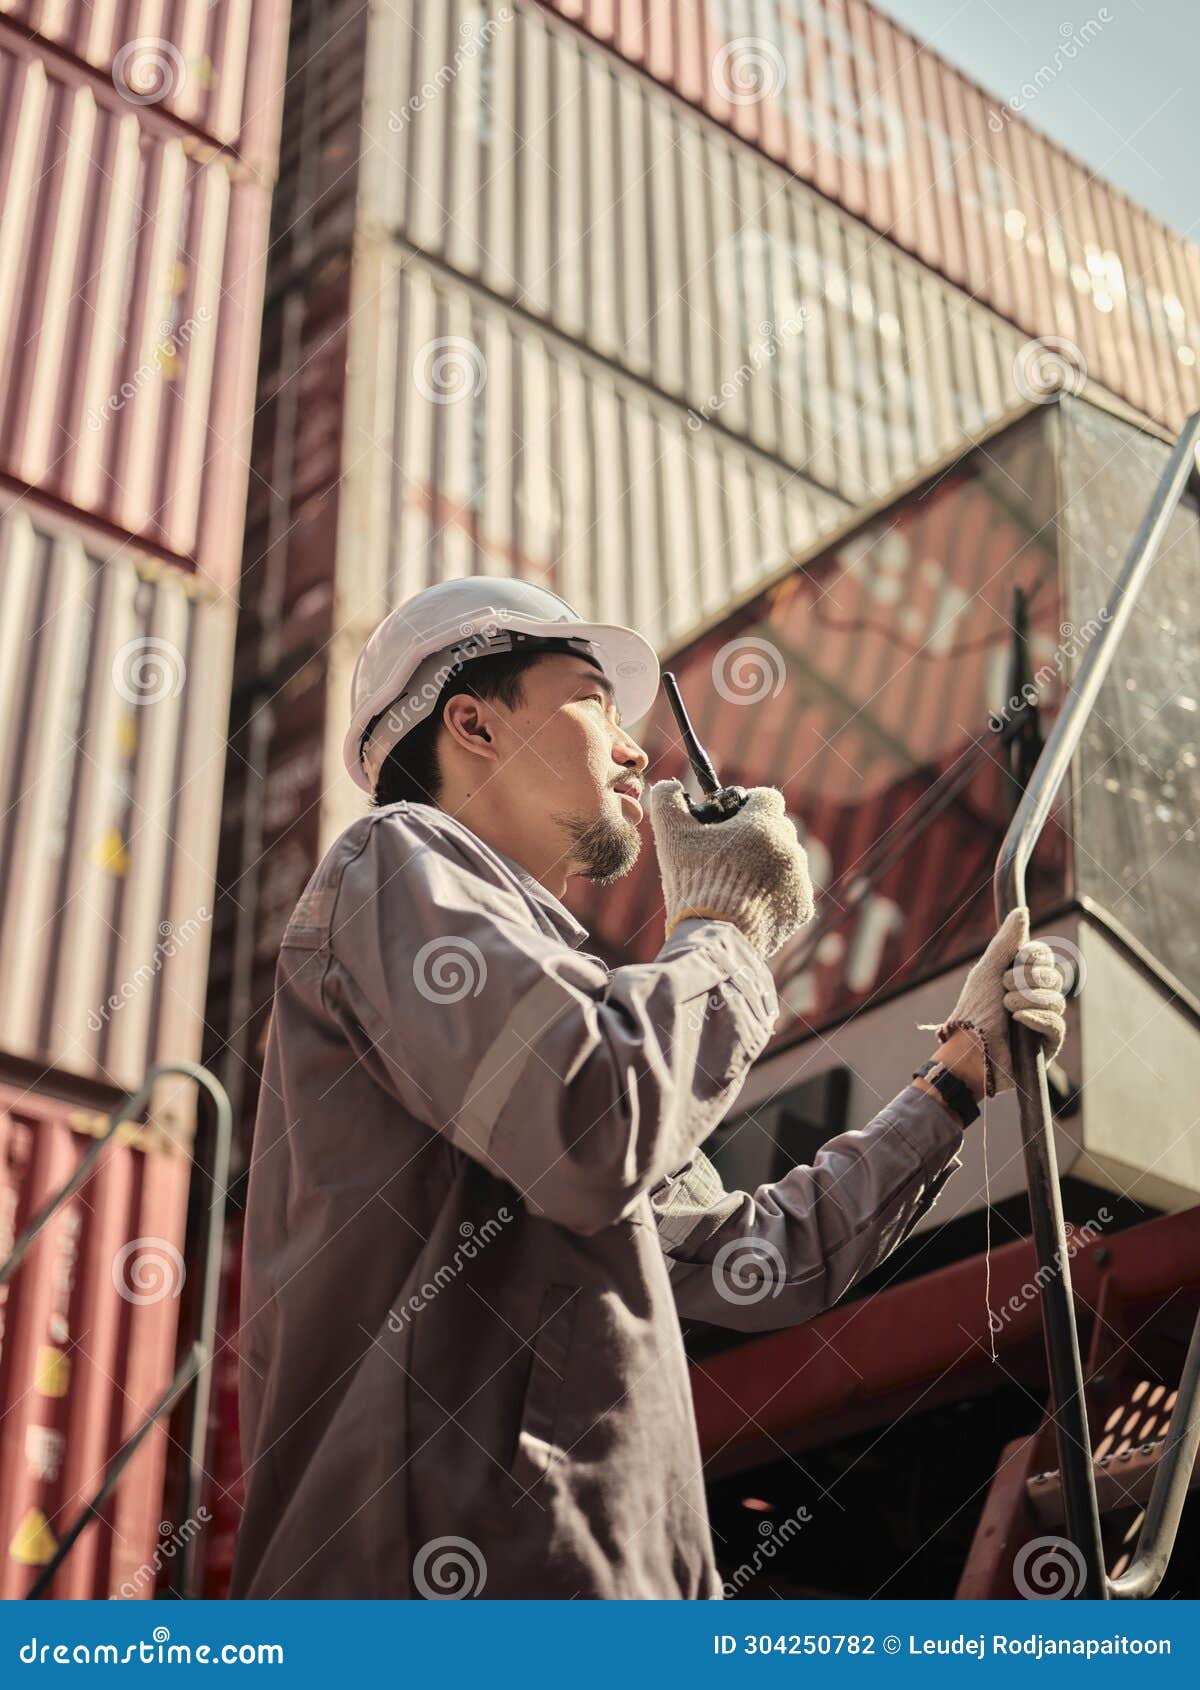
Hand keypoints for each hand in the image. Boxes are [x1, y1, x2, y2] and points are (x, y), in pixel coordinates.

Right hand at [648, 779, 813, 958]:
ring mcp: (799, 880)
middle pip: (779, 828)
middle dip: (758, 835)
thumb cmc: (693, 882)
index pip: (766, 798)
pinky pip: (792, 891)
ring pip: (787, 861)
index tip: (731, 819)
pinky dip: (775, 893)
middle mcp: (789, 849)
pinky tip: (751, 902)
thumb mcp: (672, 835)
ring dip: (769, 864)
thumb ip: (668, 800)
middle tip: (731, 853)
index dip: (747, 805)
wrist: (714, 936)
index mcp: (763, 825)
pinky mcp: (801, 908)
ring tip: (739, 882)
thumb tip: (668, 786)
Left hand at [920, 908, 1066, 1096]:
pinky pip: (1057, 1025)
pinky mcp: (1047, 1047)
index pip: (1044, 958)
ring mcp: (1042, 1023)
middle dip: (1028, 979)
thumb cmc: (972, 1012)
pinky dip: (1037, 1018)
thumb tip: (1022, 911)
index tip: (1021, 957)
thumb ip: (1006, 942)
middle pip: (1054, 977)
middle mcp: (1034, 999)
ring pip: (1057, 1000)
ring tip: (1006, 1007)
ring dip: (1028, 999)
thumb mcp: (987, 971)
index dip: (1036, 956)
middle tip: (1004, 987)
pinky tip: (1020, 1019)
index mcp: (1020, 980)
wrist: (967, 1050)